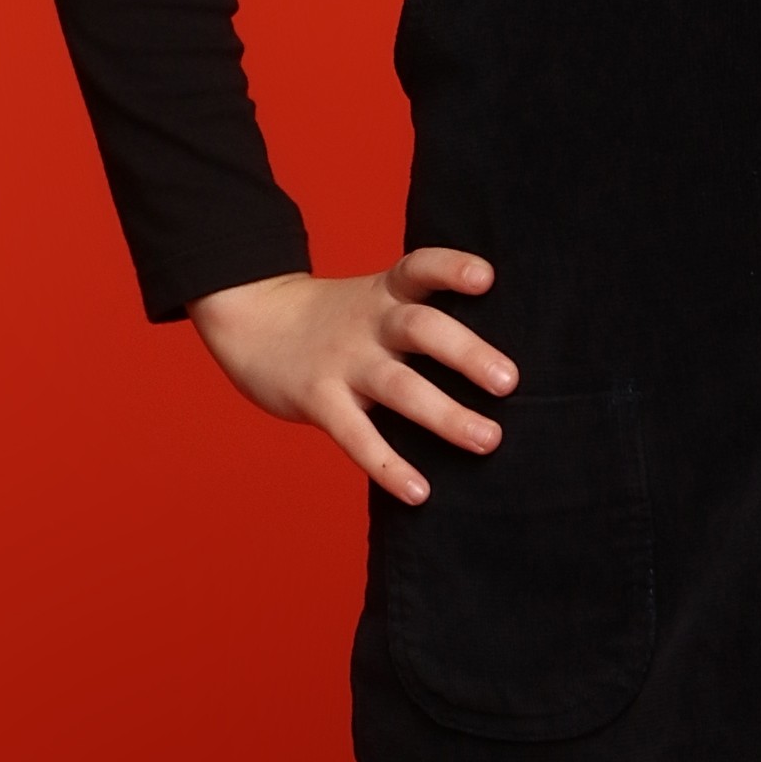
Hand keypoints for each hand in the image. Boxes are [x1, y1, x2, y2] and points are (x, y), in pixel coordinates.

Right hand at [188, 251, 513, 505]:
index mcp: (386, 293)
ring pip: (398, 387)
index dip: (451, 269)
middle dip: (466, 354)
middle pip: (421, 328)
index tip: (486, 277)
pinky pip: (357, 436)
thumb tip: (500, 359)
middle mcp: (369, 324)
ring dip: (445, 415)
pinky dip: (388, 466)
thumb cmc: (338, 320)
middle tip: (510, 382)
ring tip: (488, 439)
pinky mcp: (318, 400)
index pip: (420, 268)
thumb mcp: (375, 300)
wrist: (250, 321)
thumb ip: (423, 318)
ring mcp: (343, 363)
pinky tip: (419, 492)